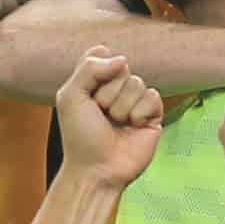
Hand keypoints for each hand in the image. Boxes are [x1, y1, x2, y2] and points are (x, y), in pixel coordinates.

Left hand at [53, 47, 166, 188]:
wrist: (97, 169)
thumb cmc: (80, 136)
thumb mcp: (71, 96)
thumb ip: (90, 68)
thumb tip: (123, 59)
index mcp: (94, 82)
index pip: (102, 55)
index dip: (96, 71)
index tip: (87, 93)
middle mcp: (116, 89)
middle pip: (121, 69)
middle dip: (107, 93)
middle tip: (101, 115)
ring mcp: (135, 102)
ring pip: (137, 83)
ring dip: (122, 106)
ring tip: (116, 124)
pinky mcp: (153, 116)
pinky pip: (153, 97)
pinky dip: (140, 113)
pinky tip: (134, 127)